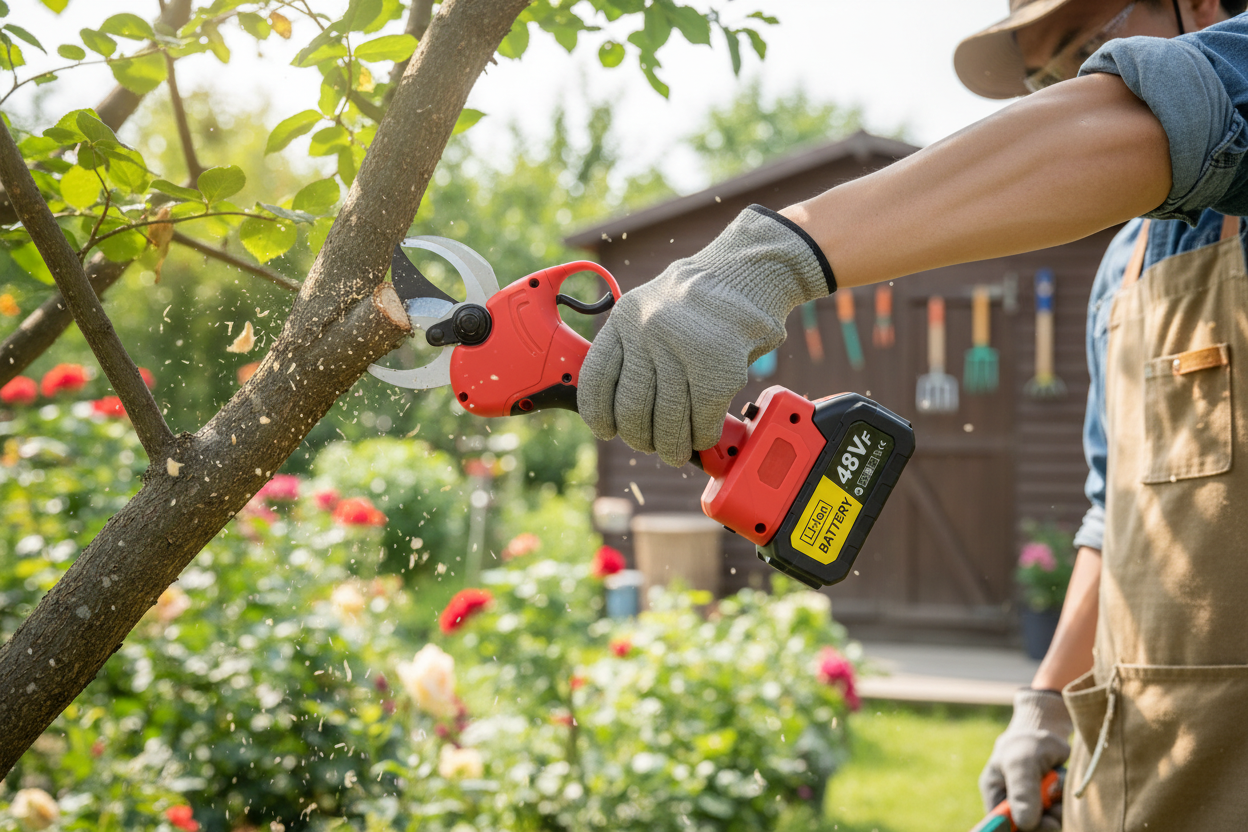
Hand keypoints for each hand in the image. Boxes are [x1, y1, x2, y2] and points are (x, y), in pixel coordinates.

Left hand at [577, 205, 833, 465]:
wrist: (752, 270)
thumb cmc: (701, 300)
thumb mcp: (652, 309)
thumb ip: (634, 349)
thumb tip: (621, 410)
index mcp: (625, 318)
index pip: (596, 379)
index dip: (599, 414)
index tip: (607, 430)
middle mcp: (648, 331)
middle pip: (631, 408)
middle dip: (640, 437)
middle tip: (651, 444)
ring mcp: (683, 348)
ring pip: (667, 420)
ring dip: (672, 446)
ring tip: (677, 451)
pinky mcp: (718, 366)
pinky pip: (702, 418)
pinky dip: (703, 435)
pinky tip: (704, 434)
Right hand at [979, 689, 1071, 830]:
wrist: (1047, 733)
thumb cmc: (1026, 744)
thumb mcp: (1021, 762)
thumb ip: (1022, 791)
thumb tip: (1025, 824)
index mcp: (995, 797)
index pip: (999, 825)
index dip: (1014, 829)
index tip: (1030, 825)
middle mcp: (1013, 807)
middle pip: (1027, 829)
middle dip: (1042, 822)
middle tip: (1053, 811)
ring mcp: (1034, 808)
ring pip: (1048, 823)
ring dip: (1057, 810)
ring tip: (1056, 784)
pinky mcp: (1052, 807)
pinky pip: (1062, 815)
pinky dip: (1066, 802)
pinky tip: (1062, 785)